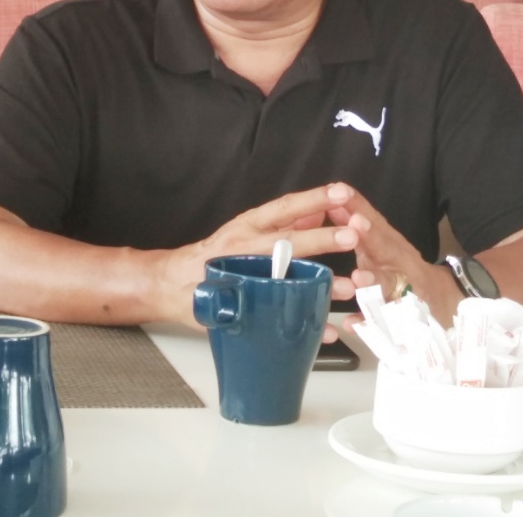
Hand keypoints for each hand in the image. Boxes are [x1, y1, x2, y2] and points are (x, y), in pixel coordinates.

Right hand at [160, 183, 361, 325]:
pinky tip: (323, 329)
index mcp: (247, 226)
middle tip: (350, 236)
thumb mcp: (246, 229)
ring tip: (346, 288)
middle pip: (287, 241)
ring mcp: (243, 278)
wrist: (172, 285)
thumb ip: (281, 223)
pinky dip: (303, 324)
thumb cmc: (217, 255)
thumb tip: (317, 210)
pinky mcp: (239, 307)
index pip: (283, 208)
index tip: (341, 194)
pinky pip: (275, 317)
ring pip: (285, 279)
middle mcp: (245, 248)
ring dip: (318, 285)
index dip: (312, 200)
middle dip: (320, 239)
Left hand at [322, 183, 463, 331]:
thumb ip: (360, 230)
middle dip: (370, 237)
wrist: (443, 300)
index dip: (360, 206)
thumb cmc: (402, 269)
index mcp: (391, 244)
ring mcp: (403, 289)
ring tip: (358, 277)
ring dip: (373, 280)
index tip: (342, 191)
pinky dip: (367, 322)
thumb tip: (333, 205)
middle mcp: (398, 263)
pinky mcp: (402, 317)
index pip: (375, 221)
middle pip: (385, 248)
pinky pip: (383, 321)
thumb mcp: (384, 246)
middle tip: (355, 224)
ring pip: (388, 284)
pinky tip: (350, 323)